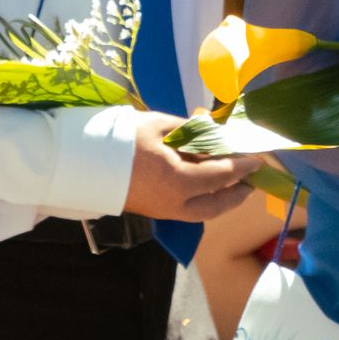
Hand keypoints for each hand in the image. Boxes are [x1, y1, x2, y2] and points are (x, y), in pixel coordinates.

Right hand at [122, 112, 259, 221]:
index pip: (221, 175)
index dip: (242, 166)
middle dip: (238, 194)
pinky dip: (205, 202)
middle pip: (217, 205)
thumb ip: (192, 131)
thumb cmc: (121, 139)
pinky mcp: (154, 211)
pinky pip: (189, 211)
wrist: (81, 163)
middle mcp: (175, 202)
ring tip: (236, 187)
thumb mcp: (160, 125)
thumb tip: (215, 133)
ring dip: (223, 201)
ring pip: (203, 213)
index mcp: (179, 180)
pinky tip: (207, 188)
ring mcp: (163, 211)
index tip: (257, 158)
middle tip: (252, 180)